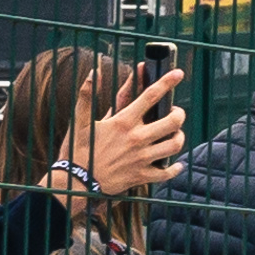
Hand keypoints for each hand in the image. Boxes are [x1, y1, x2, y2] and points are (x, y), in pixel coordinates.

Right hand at [69, 67, 186, 197]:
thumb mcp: (79, 120)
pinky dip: (174, 168)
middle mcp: (137, 139)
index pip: (150, 96)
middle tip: (176, 113)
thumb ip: (87, 95)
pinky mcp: (141, 176)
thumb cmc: (76, 150)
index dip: (167, 82)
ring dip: (179, 137)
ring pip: (174, 145)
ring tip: (175, 134)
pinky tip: (175, 164)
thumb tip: (94, 72)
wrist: (75, 182)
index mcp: (123, 122)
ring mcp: (141, 158)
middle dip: (179, 114)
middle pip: (172, 121)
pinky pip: (167, 172)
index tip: (178, 73)